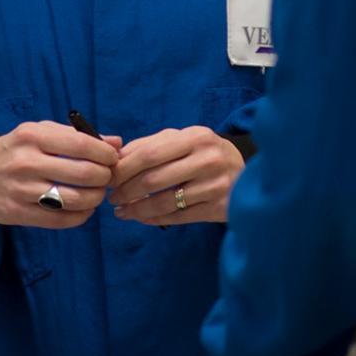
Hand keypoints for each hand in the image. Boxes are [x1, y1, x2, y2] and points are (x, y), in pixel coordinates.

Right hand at [0, 121, 120, 228]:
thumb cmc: (14, 150)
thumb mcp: (38, 132)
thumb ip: (75, 135)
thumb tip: (116, 142)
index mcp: (32, 135)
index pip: (80, 144)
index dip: (105, 153)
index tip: (112, 158)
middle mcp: (26, 162)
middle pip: (82, 173)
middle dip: (104, 177)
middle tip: (107, 177)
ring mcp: (22, 190)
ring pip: (74, 199)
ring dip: (95, 198)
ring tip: (97, 193)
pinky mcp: (20, 214)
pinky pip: (61, 220)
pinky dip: (81, 216)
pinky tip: (84, 209)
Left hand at [109, 126, 244, 225]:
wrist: (247, 171)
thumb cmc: (204, 153)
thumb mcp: (181, 140)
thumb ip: (149, 145)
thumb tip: (115, 158)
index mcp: (194, 137)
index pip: (148, 154)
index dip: (123, 169)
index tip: (107, 178)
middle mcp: (207, 160)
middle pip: (153, 179)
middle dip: (126, 191)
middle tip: (112, 198)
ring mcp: (215, 185)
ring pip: (164, 202)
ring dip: (137, 209)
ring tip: (122, 212)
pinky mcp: (219, 208)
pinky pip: (179, 217)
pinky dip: (155, 219)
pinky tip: (142, 218)